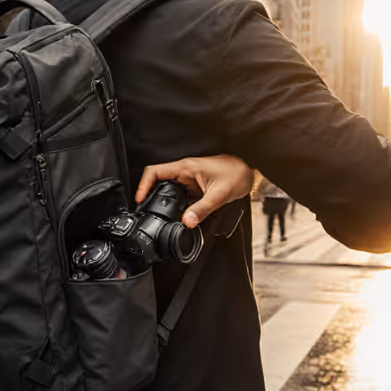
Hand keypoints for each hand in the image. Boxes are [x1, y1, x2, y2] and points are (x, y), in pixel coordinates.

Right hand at [136, 155, 253, 228]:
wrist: (250, 172)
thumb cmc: (237, 174)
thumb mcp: (218, 195)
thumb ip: (202, 210)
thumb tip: (186, 222)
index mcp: (185, 168)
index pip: (154, 172)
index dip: (143, 185)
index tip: (139, 200)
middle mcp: (184, 172)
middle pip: (158, 183)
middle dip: (151, 198)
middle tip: (147, 213)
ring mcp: (189, 180)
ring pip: (169, 192)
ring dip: (165, 203)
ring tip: (161, 217)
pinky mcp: (195, 188)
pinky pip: (181, 197)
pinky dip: (178, 207)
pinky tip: (180, 217)